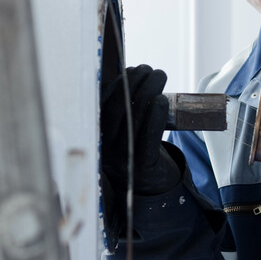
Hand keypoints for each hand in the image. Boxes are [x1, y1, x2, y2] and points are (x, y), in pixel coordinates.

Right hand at [100, 65, 180, 247]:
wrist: (152, 190)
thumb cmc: (139, 151)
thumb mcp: (125, 131)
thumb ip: (125, 109)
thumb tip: (134, 74)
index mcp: (99, 136)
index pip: (102, 104)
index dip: (116, 83)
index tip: (130, 69)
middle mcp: (106, 147)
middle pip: (116, 108)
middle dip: (133, 82)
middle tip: (149, 69)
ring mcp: (123, 158)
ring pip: (132, 118)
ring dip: (147, 91)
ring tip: (159, 75)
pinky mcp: (142, 166)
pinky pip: (147, 138)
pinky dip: (154, 116)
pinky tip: (161, 100)